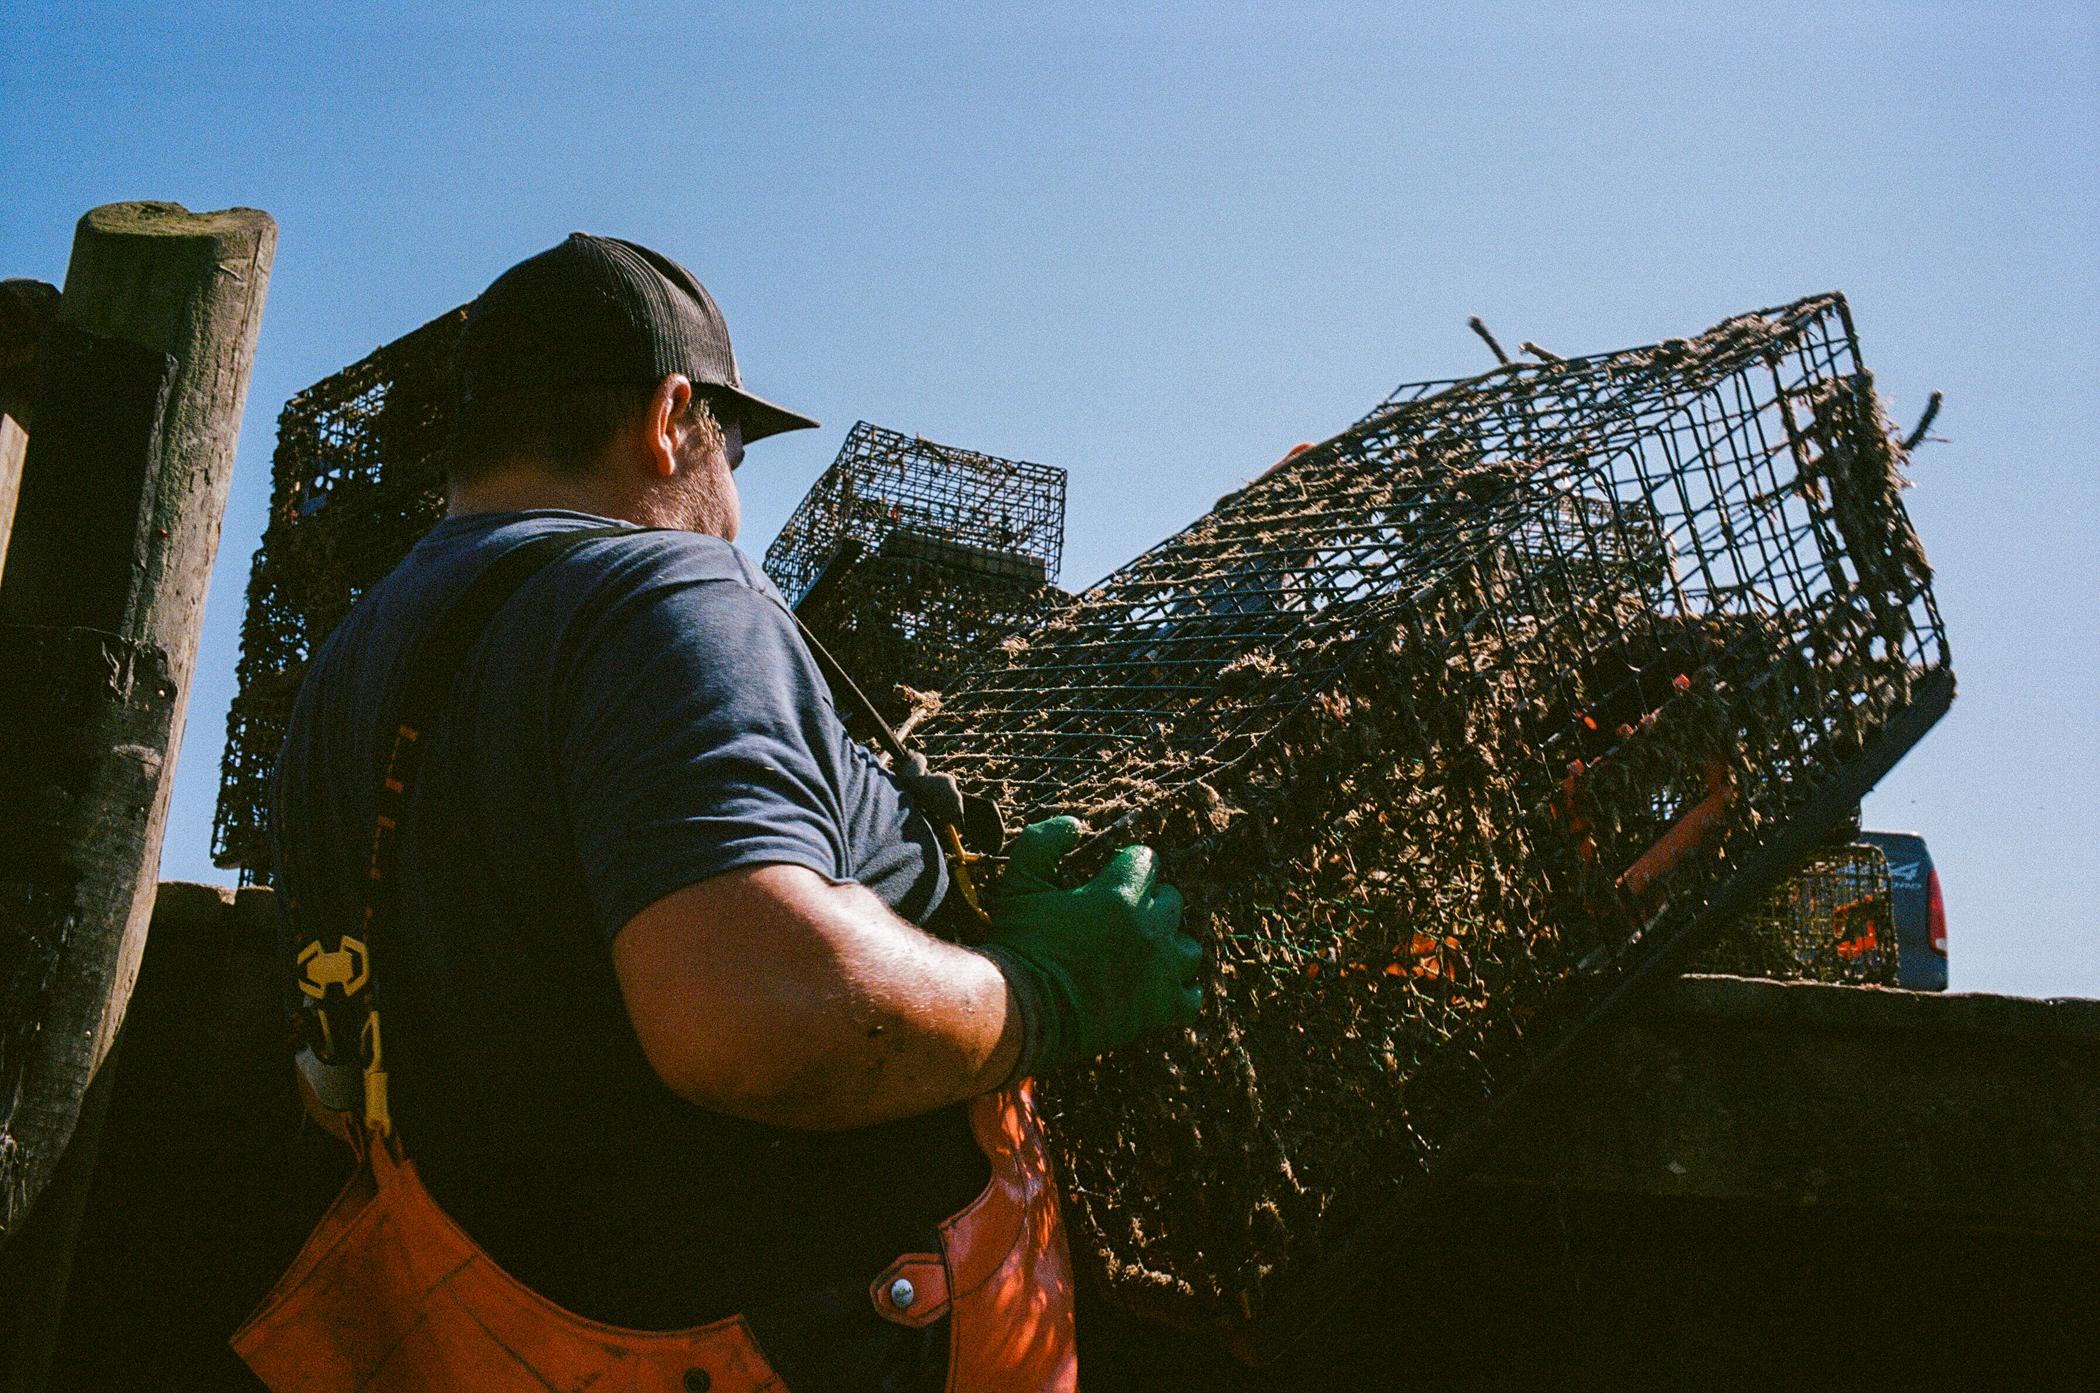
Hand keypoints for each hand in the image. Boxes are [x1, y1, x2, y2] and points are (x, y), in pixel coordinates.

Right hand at [977, 817, 1201, 1076]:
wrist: (1019, 1014)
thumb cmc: (1018, 946)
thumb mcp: (1019, 885)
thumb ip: (1043, 843)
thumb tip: (1074, 825)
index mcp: (1119, 896)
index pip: (1146, 861)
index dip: (1126, 865)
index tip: (1110, 876)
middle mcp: (1149, 930)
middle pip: (1172, 900)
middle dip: (1150, 901)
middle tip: (1122, 915)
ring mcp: (1159, 972)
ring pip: (1188, 946)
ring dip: (1170, 943)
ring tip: (1146, 949)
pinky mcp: (1160, 1009)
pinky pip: (1192, 996)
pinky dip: (1183, 989)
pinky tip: (1165, 985)